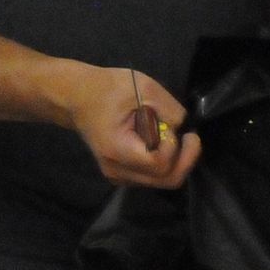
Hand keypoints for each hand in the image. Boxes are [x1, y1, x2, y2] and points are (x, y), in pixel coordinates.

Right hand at [69, 66, 200, 189]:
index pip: (159, 164)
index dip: (175, 148)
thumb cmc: (109, 89)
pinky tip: (163, 143)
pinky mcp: (122, 174)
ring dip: (176, 162)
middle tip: (191, 138)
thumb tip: (185, 127)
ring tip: (173, 136)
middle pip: (165, 181)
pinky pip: (152, 177)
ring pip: (161, 182)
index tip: (181, 130)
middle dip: (185, 160)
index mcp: (117, 149)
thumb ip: (170, 109)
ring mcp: (118, 176)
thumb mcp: (144, 87)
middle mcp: (117, 170)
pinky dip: (165, 164)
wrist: (79, 98)